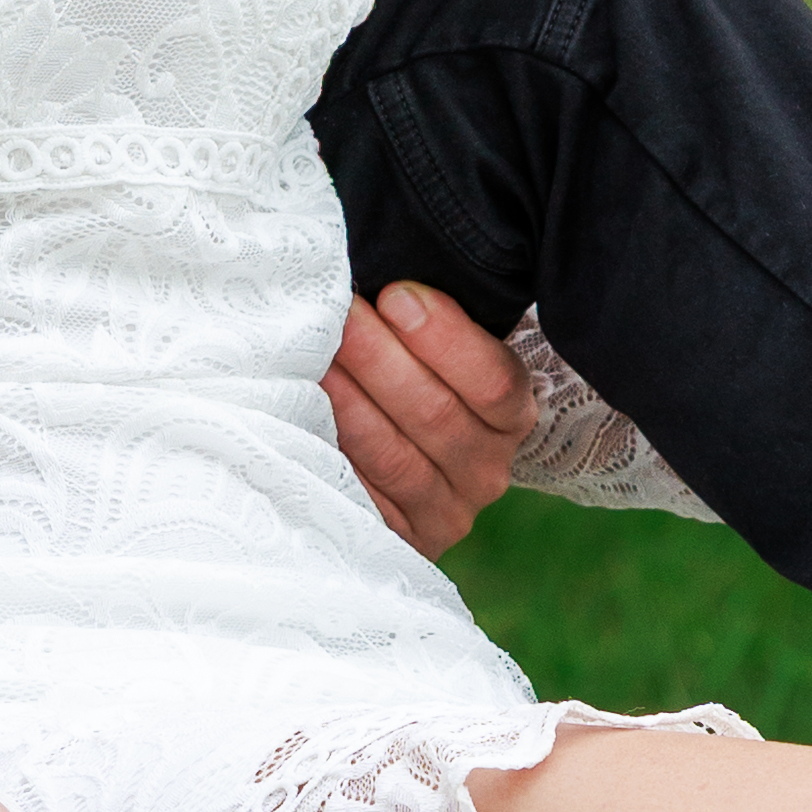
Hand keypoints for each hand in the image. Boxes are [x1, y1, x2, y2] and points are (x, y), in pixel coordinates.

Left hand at [324, 278, 535, 555]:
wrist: (400, 459)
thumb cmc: (413, 376)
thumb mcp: (436, 347)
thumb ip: (422, 315)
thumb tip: (381, 270)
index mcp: (512, 413)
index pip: (493, 379)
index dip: (443, 336)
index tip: (393, 293)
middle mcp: (488, 469)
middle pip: (437, 414)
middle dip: (379, 358)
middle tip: (336, 314)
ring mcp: (445, 513)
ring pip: (397, 458)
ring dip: (349, 404)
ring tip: (312, 359)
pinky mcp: (400, 541)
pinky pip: (364, 499)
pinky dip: (331, 455)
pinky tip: (300, 418)